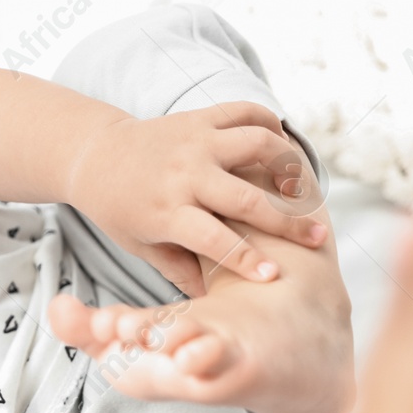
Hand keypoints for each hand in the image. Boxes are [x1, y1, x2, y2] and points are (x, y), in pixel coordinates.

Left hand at [65, 102, 327, 296]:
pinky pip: (245, 112)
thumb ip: (179, 269)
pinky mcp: (198, 117)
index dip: (246, 260)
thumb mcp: (141, 245)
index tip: (275, 277)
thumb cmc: (119, 210)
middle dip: (286, 222)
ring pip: (256, 145)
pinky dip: (270, 123)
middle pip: (246, 198)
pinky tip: (282, 146)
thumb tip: (214, 300)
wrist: (94, 156)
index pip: (214, 240)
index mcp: (166, 212)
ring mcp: (193, 141)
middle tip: (319, 239)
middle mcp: (183, 174)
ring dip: (288, 165)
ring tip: (303, 188)